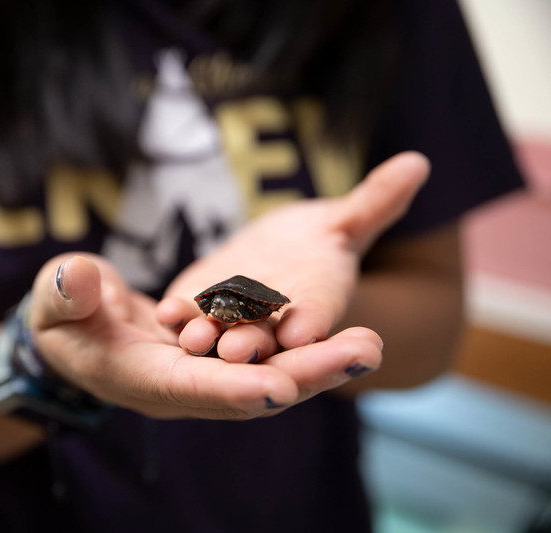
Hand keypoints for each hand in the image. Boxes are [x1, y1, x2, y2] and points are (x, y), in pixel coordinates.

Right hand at [29, 253, 384, 419]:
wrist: (79, 328)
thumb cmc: (59, 315)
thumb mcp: (53, 299)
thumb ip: (65, 292)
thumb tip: (81, 278)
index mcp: (138, 377)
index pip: (191, 388)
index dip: (234, 387)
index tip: (281, 385)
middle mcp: (182, 386)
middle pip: (249, 388)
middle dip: (304, 374)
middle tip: (363, 351)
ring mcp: (205, 373)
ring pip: (268, 372)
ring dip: (318, 361)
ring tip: (369, 342)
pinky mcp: (220, 355)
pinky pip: (266, 353)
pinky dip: (302, 343)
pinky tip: (346, 329)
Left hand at [157, 151, 429, 362]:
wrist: (275, 258)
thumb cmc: (317, 244)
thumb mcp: (343, 223)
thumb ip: (373, 202)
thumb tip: (419, 161)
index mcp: (316, 305)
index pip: (317, 316)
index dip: (311, 321)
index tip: (303, 330)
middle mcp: (274, 324)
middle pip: (265, 334)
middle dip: (253, 341)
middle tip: (239, 349)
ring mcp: (233, 321)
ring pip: (222, 332)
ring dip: (209, 336)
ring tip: (195, 338)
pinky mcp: (200, 308)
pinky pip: (189, 314)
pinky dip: (178, 315)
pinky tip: (166, 312)